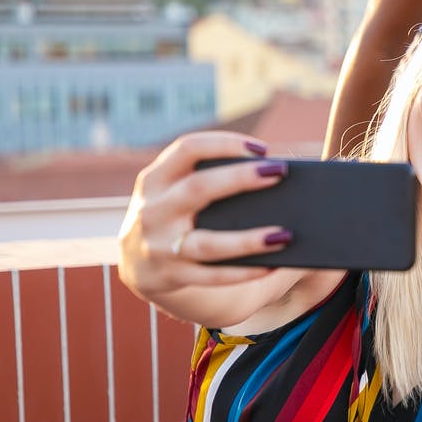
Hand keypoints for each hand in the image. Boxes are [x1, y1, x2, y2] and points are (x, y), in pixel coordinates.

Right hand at [117, 131, 290, 299]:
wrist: (136, 264)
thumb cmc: (175, 214)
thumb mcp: (175, 191)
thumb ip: (209, 179)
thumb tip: (271, 177)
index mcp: (155, 179)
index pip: (187, 149)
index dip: (224, 144)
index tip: (261, 149)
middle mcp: (153, 210)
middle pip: (198, 188)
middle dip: (240, 178)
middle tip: (279, 172)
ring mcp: (159, 246)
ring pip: (208, 243)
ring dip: (248, 240)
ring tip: (284, 235)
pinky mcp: (171, 277)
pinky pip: (213, 276)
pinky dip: (244, 272)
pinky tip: (273, 265)